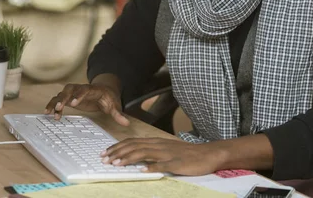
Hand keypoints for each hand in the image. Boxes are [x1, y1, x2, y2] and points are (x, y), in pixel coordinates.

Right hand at [44, 83, 129, 125]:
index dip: (78, 95)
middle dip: (64, 97)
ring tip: (50, 112)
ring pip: (62, 93)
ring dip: (56, 101)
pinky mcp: (69, 98)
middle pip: (70, 89)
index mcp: (93, 89)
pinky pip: (59, 99)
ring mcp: (74, 92)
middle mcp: (81, 89)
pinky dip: (53, 104)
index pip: (84, 90)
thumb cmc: (109, 98)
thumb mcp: (114, 105)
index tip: (73, 103)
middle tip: (59, 107)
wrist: (104, 91)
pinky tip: (48, 113)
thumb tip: (127, 123)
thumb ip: (118, 114)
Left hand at [100, 138, 223, 175]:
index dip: (118, 146)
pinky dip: (151, 167)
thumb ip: (153, 152)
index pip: (132, 142)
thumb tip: (137, 158)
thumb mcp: (167, 150)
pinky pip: (162, 164)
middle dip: (117, 152)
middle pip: (134, 146)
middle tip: (105, 158)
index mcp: (157, 142)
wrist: (208, 154)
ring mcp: (167, 154)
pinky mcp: (176, 163)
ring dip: (128, 158)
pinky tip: (142, 170)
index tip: (106, 152)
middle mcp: (159, 145)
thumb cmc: (188, 154)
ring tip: (117, 164)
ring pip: (144, 153)